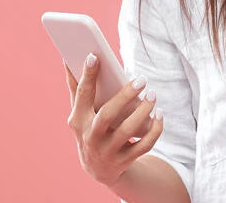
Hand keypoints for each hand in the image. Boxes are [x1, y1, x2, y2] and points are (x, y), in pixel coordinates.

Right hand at [64, 54, 163, 186]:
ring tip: (153, 94)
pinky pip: (143, 146)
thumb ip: (75, 88)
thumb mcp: (79, 113)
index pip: (82, 95)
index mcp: (78, 120)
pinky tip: (159, 114)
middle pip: (107, 115)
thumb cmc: (89, 129)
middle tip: (142, 79)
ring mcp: (107, 151)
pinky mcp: (124, 161)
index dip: (87, 76)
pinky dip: (154, 130)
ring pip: (127, 131)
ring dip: (143, 112)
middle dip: (125, 96)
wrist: (98, 169)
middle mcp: (91, 137)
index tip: (94, 56)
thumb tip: (66, 59)